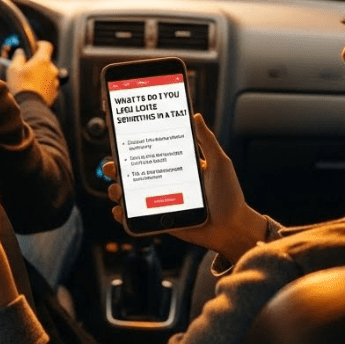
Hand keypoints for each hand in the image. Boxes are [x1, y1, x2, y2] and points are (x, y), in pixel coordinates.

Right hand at [6, 40, 59, 105]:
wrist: (29, 106)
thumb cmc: (21, 87)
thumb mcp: (13, 69)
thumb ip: (18, 57)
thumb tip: (20, 52)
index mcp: (43, 60)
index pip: (46, 45)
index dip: (40, 45)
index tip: (35, 47)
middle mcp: (52, 69)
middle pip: (47, 61)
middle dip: (38, 63)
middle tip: (27, 68)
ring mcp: (55, 81)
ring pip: (48, 73)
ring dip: (41, 75)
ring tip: (29, 81)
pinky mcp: (54, 92)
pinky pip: (49, 85)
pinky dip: (43, 85)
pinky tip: (34, 89)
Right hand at [104, 114, 267, 263]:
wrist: (233, 227)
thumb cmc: (229, 195)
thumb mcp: (220, 163)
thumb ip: (207, 141)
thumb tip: (196, 116)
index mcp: (178, 166)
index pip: (152, 153)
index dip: (134, 147)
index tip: (120, 139)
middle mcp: (166, 182)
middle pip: (135, 173)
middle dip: (118, 169)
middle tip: (112, 166)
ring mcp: (162, 202)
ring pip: (131, 194)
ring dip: (118, 190)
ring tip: (117, 189)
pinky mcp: (161, 220)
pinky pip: (137, 217)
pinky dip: (124, 214)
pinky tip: (119, 210)